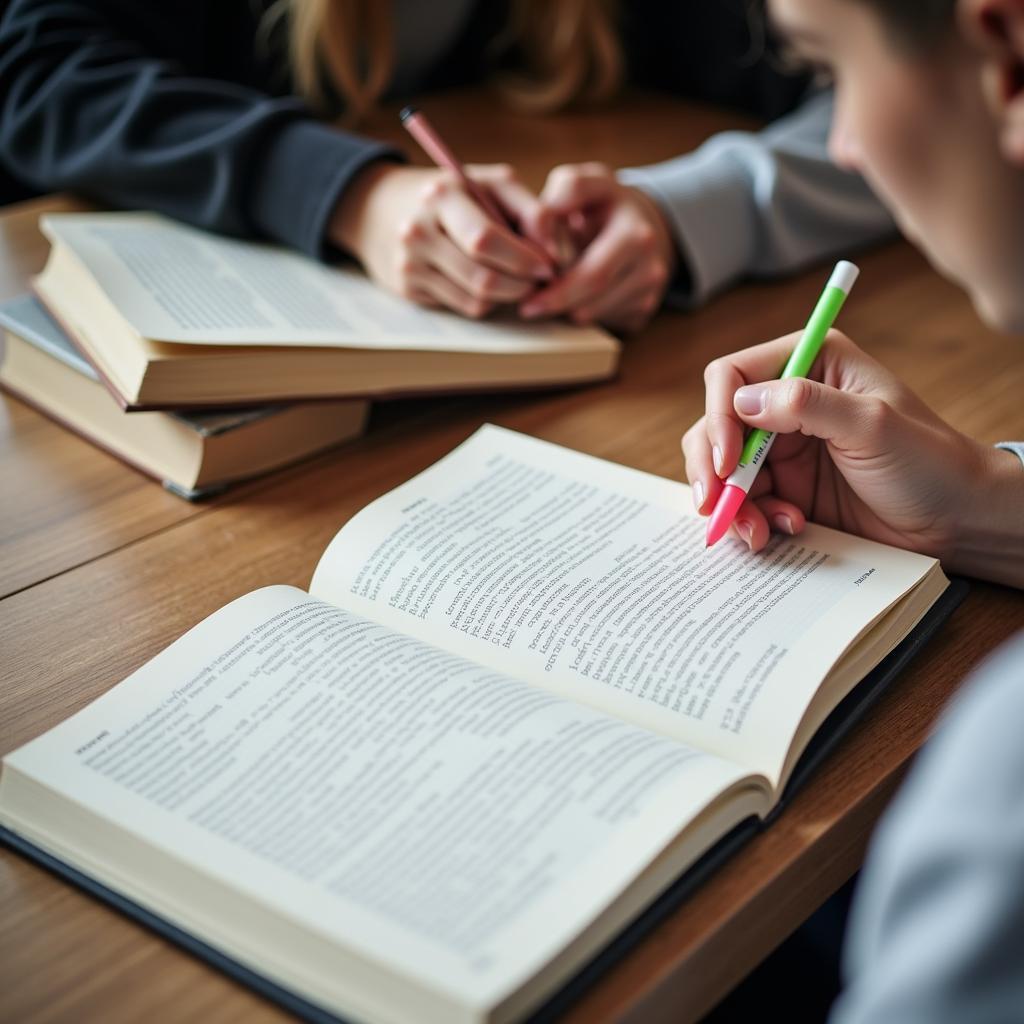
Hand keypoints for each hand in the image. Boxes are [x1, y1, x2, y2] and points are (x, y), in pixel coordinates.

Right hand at [329, 162, 554, 318]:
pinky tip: (490, 283)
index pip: (487, 239)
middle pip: (484, 278)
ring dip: (508, 295)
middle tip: (541, 280)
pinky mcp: (409, 290)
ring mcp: (410, 265)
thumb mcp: (494, 184)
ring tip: (520, 279)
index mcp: (442, 196)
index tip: (551, 264)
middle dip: (522, 284)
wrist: (383, 208)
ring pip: (477, 299)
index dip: (526, 258)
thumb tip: (555, 254)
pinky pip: (464, 307)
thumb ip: (533, 211)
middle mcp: (418, 231)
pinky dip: (487, 300)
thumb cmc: (456, 195)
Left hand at [519, 162, 675, 332]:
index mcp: (635, 234)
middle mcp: (650, 266)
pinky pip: (604, 324)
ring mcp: (650, 293)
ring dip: (565, 311)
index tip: (527, 296)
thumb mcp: (590, 183)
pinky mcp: (644, 313)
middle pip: (594, 301)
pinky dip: (581, 314)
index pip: (593, 274)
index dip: (558, 289)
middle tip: (527, 308)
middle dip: (556, 305)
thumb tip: (543, 231)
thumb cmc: (605, 205)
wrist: (645, 225)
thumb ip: (567, 192)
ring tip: (544, 298)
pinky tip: (570, 299)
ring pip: (596, 315)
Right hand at [681, 330, 1023, 585]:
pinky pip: (744, 501)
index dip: (720, 416)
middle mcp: (788, 402)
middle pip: (715, 423)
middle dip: (711, 466)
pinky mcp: (786, 488)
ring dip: (730, 502)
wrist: (957, 521)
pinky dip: (751, 520)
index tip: (729, 462)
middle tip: (713, 505)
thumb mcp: (871, 424)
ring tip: (757, 531)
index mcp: (810, 364)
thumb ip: (806, 405)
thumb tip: (741, 400)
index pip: (733, 375)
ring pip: (722, 468)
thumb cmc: (929, 462)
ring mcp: (783, 448)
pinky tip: (782, 531)